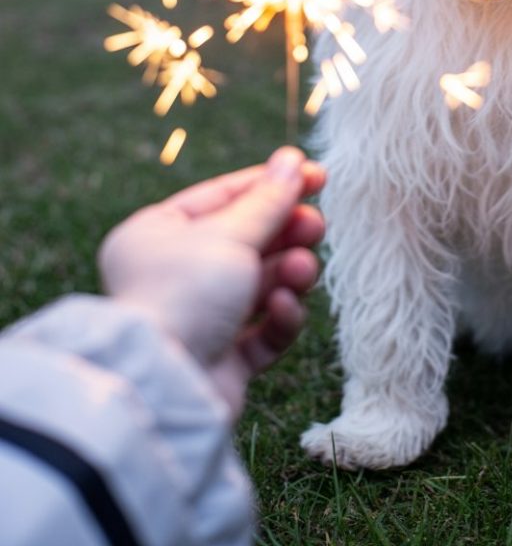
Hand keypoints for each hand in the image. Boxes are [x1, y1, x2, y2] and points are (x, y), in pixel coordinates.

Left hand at [99, 147, 324, 414]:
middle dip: (286, 233)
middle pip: (248, 240)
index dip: (272, 184)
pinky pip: (262, 330)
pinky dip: (279, 317)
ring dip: (287, 274)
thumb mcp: (230, 234)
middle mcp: (175, 274)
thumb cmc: (185, 295)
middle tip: (315, 227)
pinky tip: (282, 307)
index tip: (316, 175)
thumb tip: (292, 159)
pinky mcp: (223, 360)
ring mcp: (200, 318)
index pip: (224, 196)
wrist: (165, 387)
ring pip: (261, 284)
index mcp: (158, 234)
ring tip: (300, 270)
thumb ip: (269, 200)